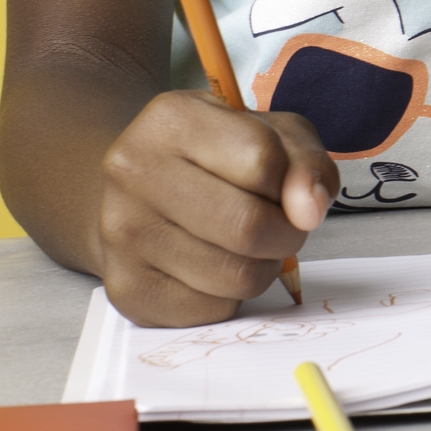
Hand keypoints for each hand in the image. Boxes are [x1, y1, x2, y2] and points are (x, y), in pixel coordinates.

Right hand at [96, 90, 332, 326]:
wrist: (139, 195)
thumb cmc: (217, 162)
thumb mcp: (271, 135)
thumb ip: (305, 163)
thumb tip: (309, 210)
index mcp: (172, 120)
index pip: (262, 161)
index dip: (293, 182)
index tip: (284, 186)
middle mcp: (134, 173)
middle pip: (249, 226)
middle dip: (287, 234)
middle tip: (279, 226)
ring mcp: (121, 234)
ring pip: (237, 277)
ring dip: (262, 267)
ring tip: (245, 245)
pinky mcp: (127, 289)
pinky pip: (213, 310)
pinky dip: (231, 297)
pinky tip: (213, 268)